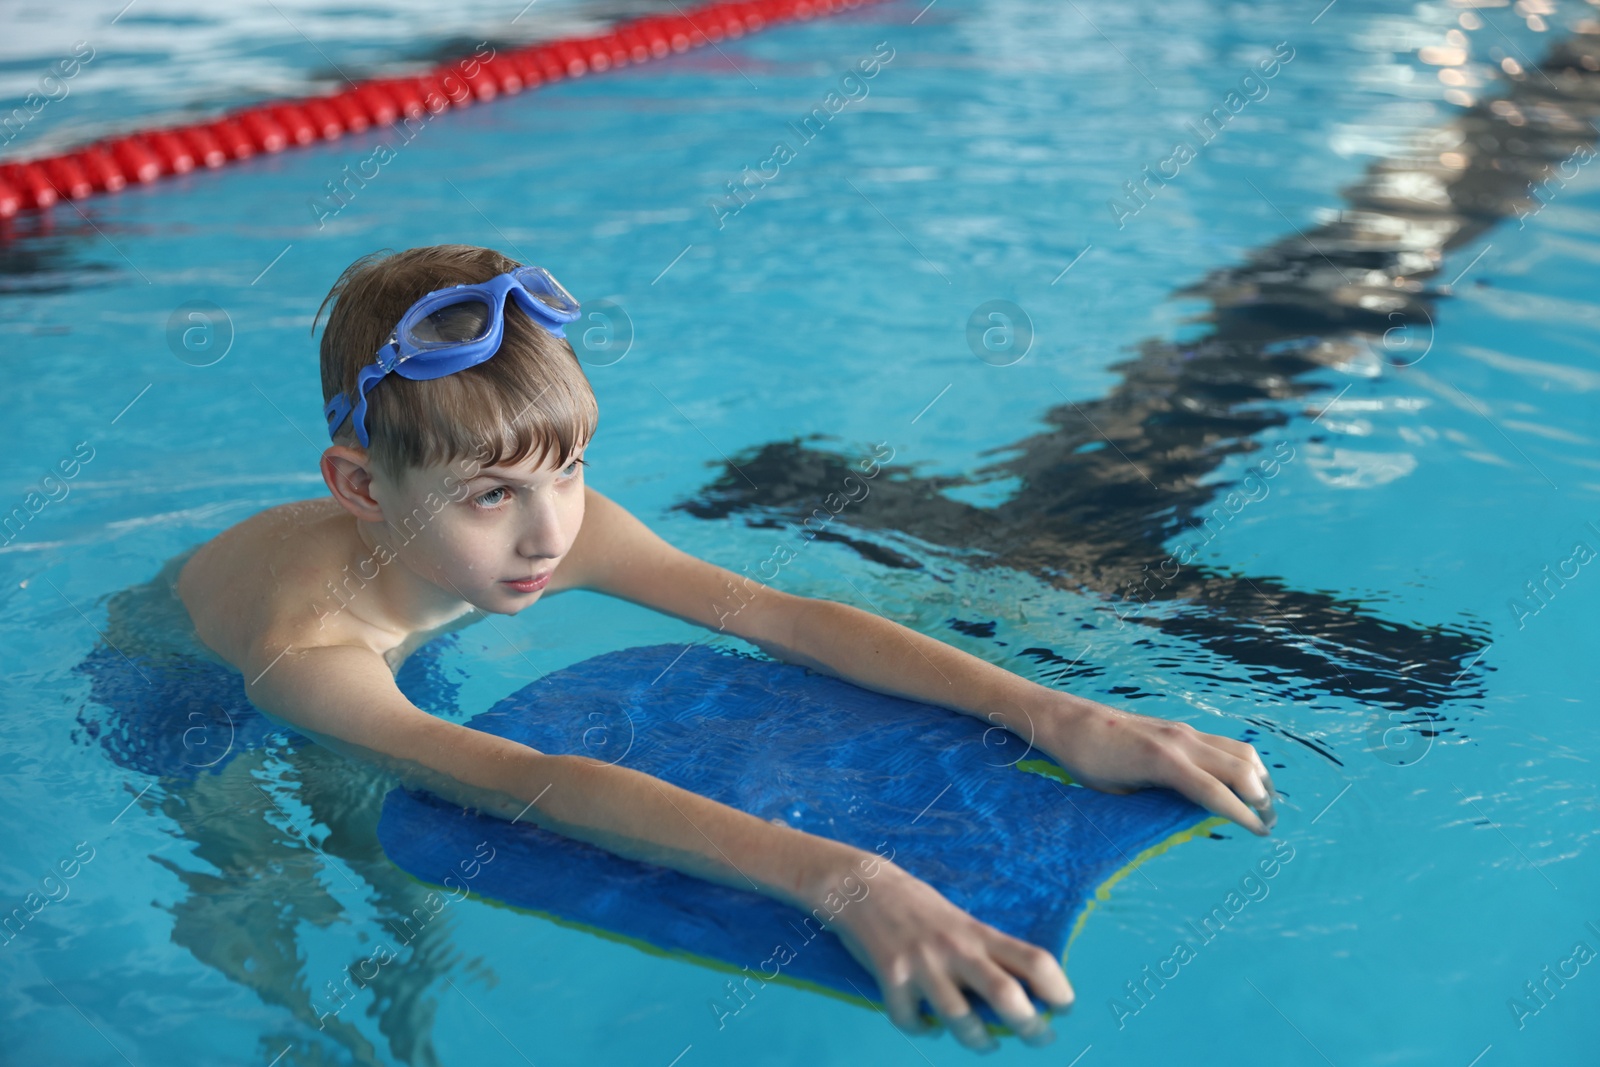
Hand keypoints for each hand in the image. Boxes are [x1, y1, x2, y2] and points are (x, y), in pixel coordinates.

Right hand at [827, 859, 1071, 1050]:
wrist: (862, 887)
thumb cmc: (919, 907)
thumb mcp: (961, 920)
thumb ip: (985, 952)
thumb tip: (1019, 996)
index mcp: (978, 932)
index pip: (1034, 960)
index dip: (1059, 989)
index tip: (1064, 1007)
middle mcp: (955, 948)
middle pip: (1007, 996)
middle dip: (1031, 1027)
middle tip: (1039, 1037)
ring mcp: (922, 964)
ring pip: (961, 1020)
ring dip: (979, 1042)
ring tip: (984, 1043)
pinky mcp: (890, 977)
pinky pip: (912, 1021)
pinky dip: (923, 1029)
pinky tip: (928, 1024)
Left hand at [1027, 695, 1277, 834]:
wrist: (1067, 720)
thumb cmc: (1086, 761)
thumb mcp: (1119, 794)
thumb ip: (1157, 806)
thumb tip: (1194, 821)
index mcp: (1163, 761)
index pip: (1217, 792)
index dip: (1244, 815)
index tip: (1262, 833)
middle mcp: (1180, 741)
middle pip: (1240, 768)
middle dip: (1262, 797)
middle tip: (1269, 823)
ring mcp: (1182, 731)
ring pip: (1238, 750)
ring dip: (1258, 776)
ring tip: (1264, 803)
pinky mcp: (1178, 728)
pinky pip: (1222, 743)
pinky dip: (1240, 762)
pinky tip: (1241, 780)